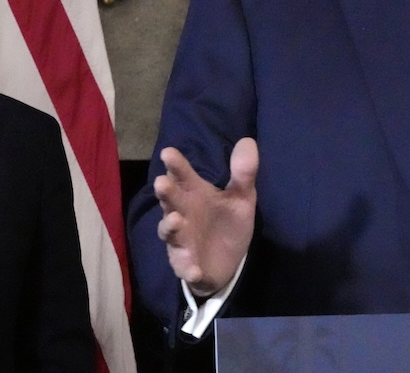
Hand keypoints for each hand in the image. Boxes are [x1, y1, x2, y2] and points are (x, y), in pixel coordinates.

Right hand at [154, 138, 258, 297]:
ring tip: (176, 219)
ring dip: (171, 226)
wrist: (228, 263)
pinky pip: (184, 267)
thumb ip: (243, 173)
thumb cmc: (228, 223)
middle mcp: (182, 213)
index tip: (168, 153)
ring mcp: (181, 240)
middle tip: (162, 182)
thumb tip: (248, 141)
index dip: (176, 164)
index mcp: (195, 194)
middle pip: (170, 201)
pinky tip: (194, 268)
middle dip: (166, 192)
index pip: (183, 175)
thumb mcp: (241, 198)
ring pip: (170, 232)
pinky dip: (187, 267)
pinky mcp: (186, 265)